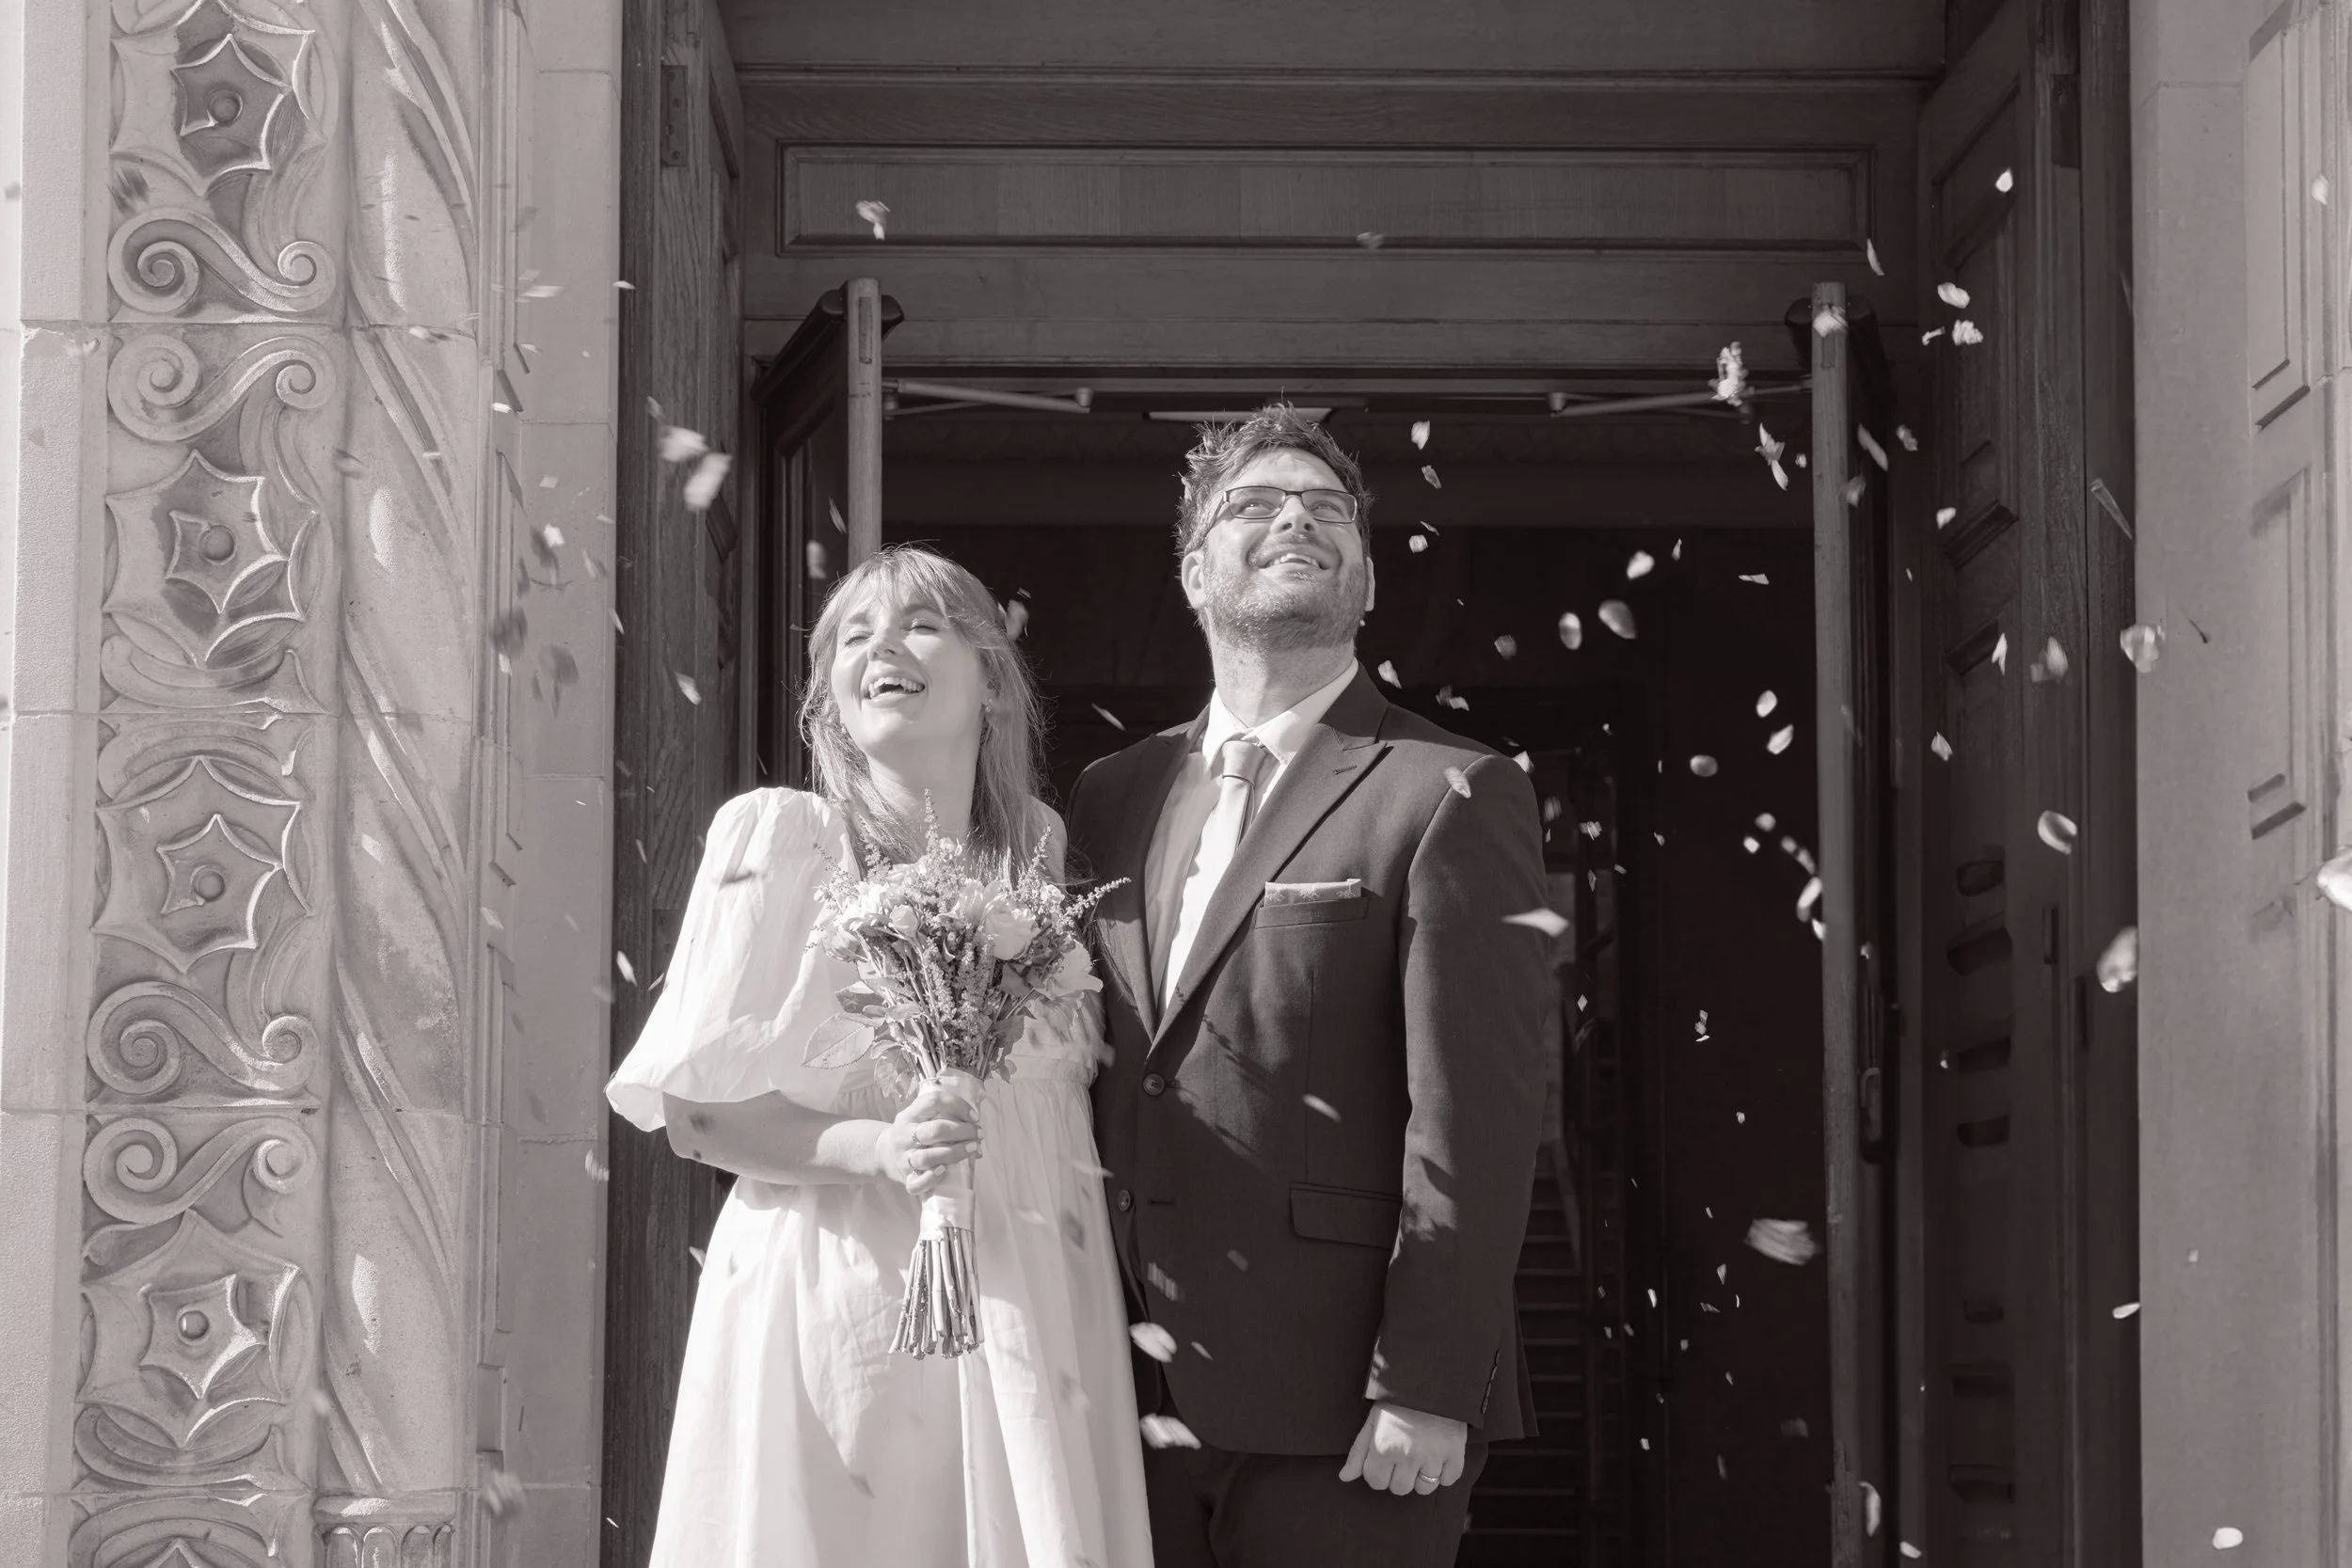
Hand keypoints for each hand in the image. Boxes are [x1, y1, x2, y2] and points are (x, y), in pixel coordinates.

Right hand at [874, 1082, 979, 1196]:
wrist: (884, 1153)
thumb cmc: (913, 1133)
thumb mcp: (921, 1117)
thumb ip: (946, 1119)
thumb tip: (978, 1134)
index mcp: (910, 1114)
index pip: (934, 1101)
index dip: (958, 1106)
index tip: (974, 1116)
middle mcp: (904, 1134)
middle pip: (935, 1130)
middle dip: (962, 1131)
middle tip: (978, 1134)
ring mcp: (903, 1157)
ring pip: (927, 1158)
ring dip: (954, 1153)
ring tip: (972, 1149)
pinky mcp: (904, 1177)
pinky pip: (916, 1183)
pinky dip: (931, 1179)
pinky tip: (944, 1171)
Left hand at [1337, 1401, 1467, 1495]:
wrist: (1430, 1382)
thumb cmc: (1397, 1404)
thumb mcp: (1373, 1423)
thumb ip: (1358, 1452)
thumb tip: (1344, 1477)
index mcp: (1384, 1448)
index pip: (1376, 1482)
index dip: (1378, 1471)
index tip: (1385, 1457)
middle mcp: (1408, 1455)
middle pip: (1400, 1489)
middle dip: (1399, 1476)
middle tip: (1403, 1454)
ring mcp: (1433, 1456)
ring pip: (1425, 1488)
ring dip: (1422, 1476)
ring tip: (1422, 1454)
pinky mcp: (1455, 1453)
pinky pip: (1449, 1479)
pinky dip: (1445, 1472)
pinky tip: (1439, 1455)